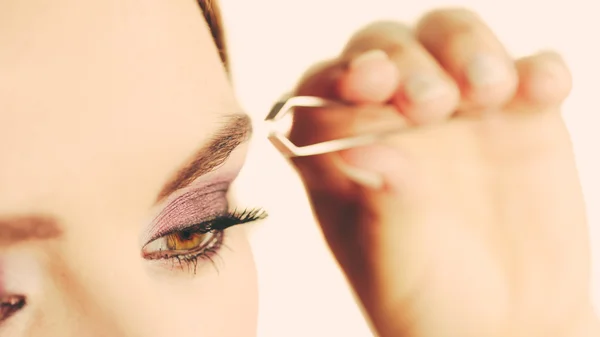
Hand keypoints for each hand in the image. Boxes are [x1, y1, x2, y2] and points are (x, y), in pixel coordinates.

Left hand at [289, 8, 598, 336]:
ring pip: (451, 39)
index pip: (323, 90)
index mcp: (344, 148)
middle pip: (385, 49)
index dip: (340, 81)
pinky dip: (538, 70)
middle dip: (403, 62)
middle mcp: (393, 120)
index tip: (367, 91)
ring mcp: (458, 113)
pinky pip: (530, 72)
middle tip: (431, 104)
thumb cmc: (429, 299)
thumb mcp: (391, 259)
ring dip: (467, 48)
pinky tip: (543, 91)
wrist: (504, 325)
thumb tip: (358, 152)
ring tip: (489, 91)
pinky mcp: (520, 117)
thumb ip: (379, 202)